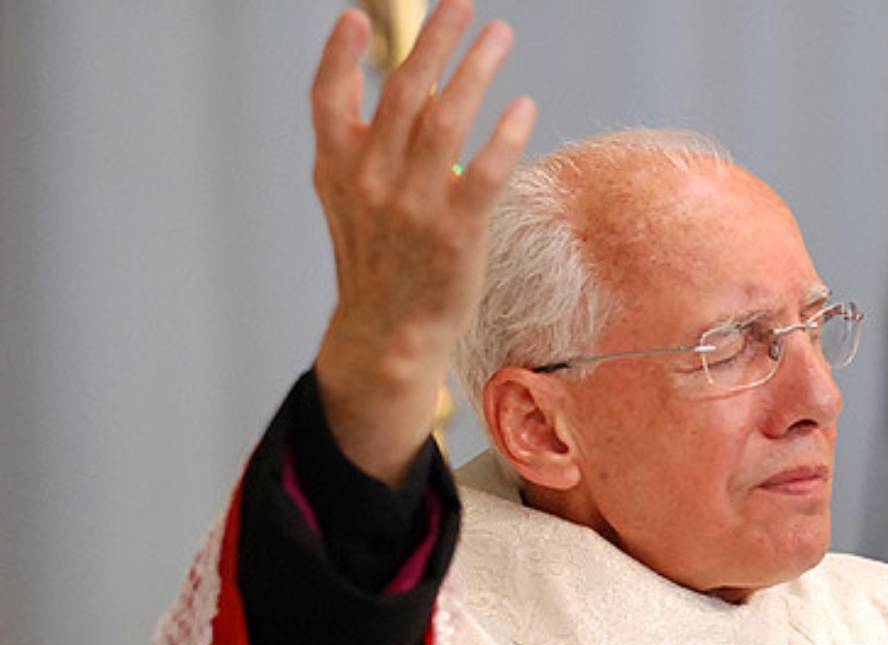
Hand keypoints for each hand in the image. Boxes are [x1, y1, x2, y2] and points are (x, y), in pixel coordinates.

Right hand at [309, 0, 534, 485]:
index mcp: (337, 167)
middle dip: (435, 41)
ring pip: (447, 119)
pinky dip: (505, 133)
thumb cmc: (378, 258)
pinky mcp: (455, 233)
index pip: (328, 98)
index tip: (357, 15)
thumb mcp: (346, 199)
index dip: (342, 55)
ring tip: (500, 36)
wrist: (387, 333)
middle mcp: (370, 180)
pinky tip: (523, 105)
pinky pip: (485, 171)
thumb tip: (387, 87)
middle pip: (404, 92)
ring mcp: (412, 206)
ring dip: (476, 70)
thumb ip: (357, 144)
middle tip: (461, 5)